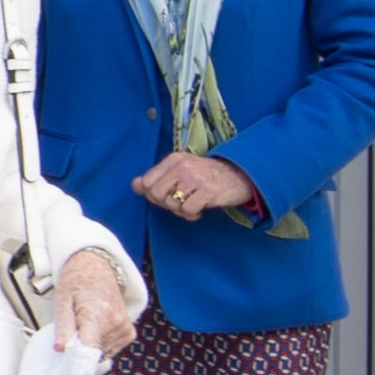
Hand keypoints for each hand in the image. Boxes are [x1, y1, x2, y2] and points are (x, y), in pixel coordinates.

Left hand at [58, 244, 143, 357]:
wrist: (96, 267)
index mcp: (96, 315)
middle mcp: (114, 322)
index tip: (70, 370)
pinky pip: (111, 348)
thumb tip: (60, 348)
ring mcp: (124, 327)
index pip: (90, 350)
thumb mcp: (62, 302)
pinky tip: (97, 327)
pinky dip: (102, 342)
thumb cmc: (76, 283)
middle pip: (94, 353)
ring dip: (92, 344)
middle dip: (81, 348)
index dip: (78, 362)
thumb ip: (63, 327)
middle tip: (74, 331)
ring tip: (87, 324)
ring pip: (102, 352)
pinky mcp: (129, 332)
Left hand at [132, 152, 260, 224]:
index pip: (147, 183)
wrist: (240, 175)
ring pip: (172, 204)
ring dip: (181, 211)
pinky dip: (192, 214)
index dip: (154, 196)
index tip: (168, 196)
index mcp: (173, 159)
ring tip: (193, 204)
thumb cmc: (207, 176)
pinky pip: (188, 210)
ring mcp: (195, 178)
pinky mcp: (207, 191)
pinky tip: (201, 209)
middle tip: (181, 203)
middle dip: (166, 204)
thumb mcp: (181, 172)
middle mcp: (182, 166)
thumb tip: (134, 185)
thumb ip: (157, 178)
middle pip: (157, 195)